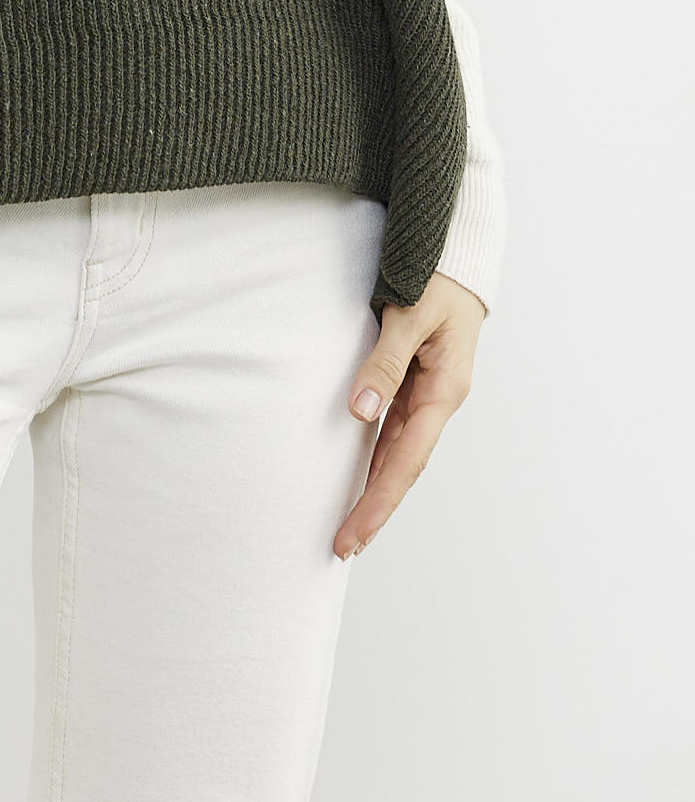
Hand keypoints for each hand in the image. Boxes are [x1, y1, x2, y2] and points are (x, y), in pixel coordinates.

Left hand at [333, 270, 485, 560]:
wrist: (458, 254)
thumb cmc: (436, 276)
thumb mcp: (410, 313)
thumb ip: (385, 360)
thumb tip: (360, 410)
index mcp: (445, 390)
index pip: (407, 459)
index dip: (380, 500)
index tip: (355, 534)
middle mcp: (438, 398)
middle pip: (403, 465)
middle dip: (375, 507)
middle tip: (343, 547)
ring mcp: (428, 392)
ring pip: (398, 451)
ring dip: (375, 487)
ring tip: (350, 527)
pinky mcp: (416, 381)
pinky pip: (394, 428)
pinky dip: (376, 456)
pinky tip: (360, 477)